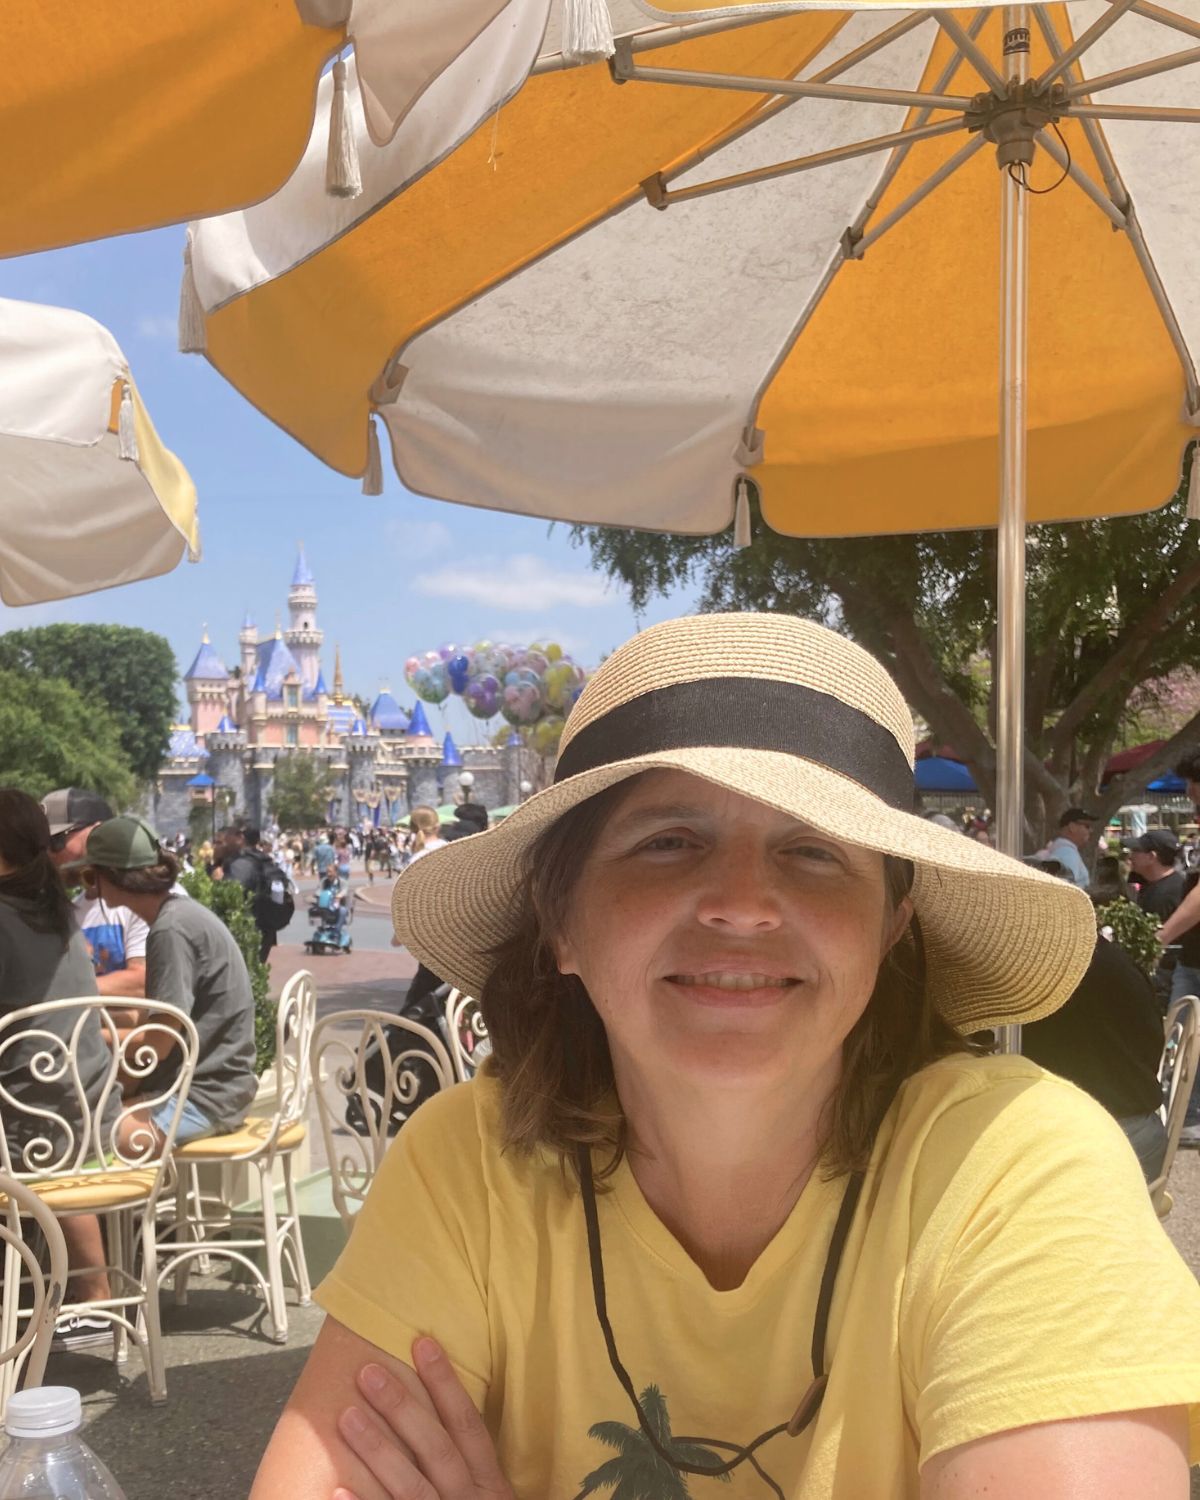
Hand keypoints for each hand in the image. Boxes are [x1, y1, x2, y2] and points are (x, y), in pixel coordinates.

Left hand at [334, 1337, 512, 1499]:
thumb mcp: (489, 1498)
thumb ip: (470, 1464)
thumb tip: (440, 1407)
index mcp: (491, 1487)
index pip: (468, 1427)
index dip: (446, 1384)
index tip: (422, 1343)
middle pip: (436, 1450)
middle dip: (403, 1409)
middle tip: (369, 1373)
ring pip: (410, 1488)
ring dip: (377, 1450)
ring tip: (346, 1415)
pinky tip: (335, 1490)